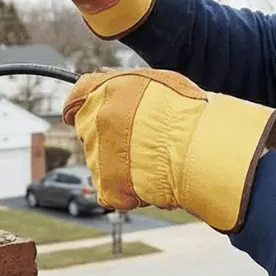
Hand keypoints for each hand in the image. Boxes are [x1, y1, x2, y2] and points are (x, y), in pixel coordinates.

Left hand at [63, 69, 275, 232]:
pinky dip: (126, 192)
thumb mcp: (156, 82)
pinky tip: (150, 182)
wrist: (200, 148)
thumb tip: (105, 84)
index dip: (79, 108)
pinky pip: (110, 192)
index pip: (75, 98)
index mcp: (103, 92)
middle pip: (89, 132)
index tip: (80, 116)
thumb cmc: (187, 114)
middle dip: (108, 138)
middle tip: (140, 143)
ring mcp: (98, 156)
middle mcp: (94, 121)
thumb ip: (123, 85)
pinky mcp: (107, 186)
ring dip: (119, 165)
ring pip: (100, 164)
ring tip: (153, 161)